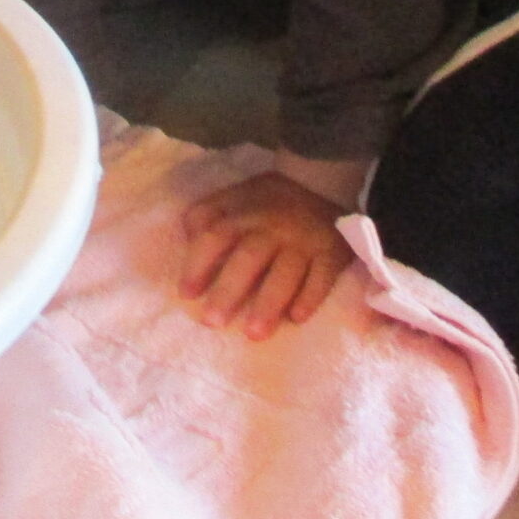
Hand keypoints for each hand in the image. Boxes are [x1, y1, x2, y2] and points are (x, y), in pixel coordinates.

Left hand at [178, 171, 355, 340]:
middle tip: (212, 322)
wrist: (321, 185)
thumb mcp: (234, 197)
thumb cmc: (267, 202)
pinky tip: (297, 317)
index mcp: (243, 214)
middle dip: (228, 291)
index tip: (187, 294)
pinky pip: (322, 277)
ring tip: (253, 334)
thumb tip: (188, 237)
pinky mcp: (332, 253)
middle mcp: (272, 228)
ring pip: (285, 273)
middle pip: (248, 259)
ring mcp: (303, 242)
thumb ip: (207, 214)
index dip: (198, 265)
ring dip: (268, 304)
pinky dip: (310, 297)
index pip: (215, 237)